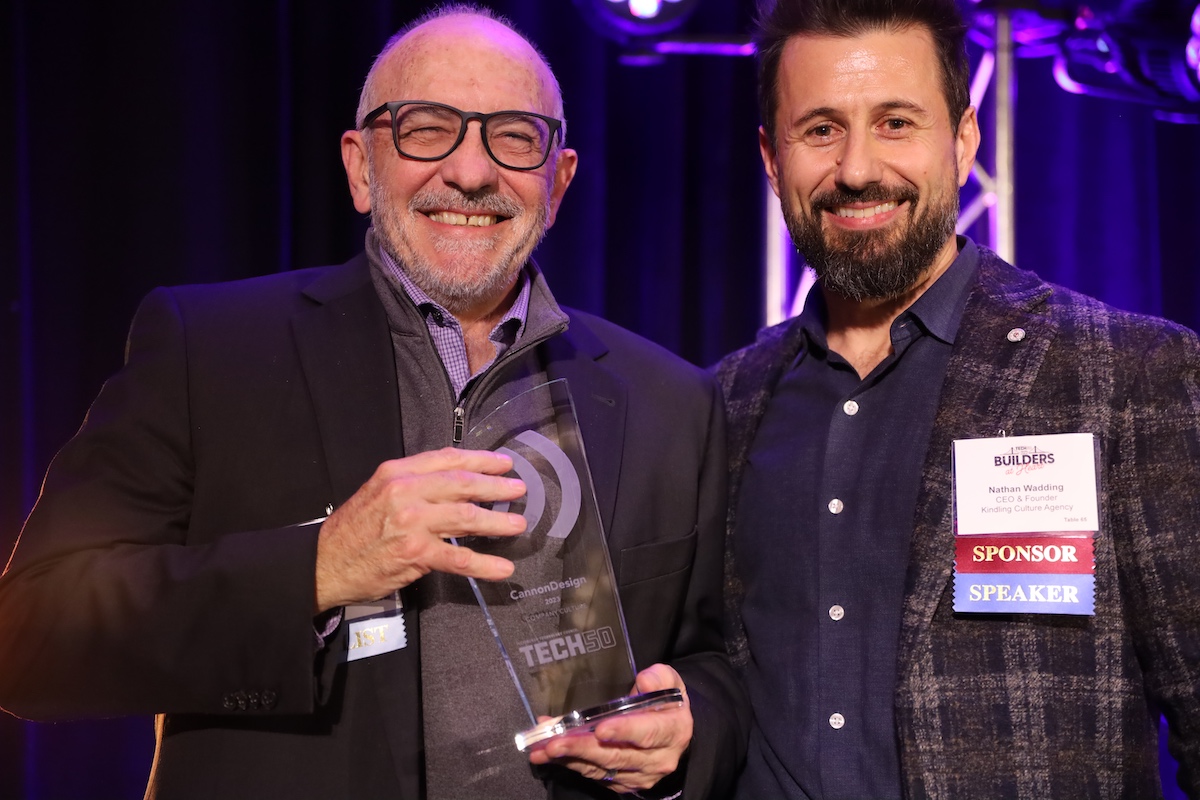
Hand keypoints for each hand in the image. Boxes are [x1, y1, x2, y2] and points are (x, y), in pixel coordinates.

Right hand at [313, 447, 526, 610]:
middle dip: (495, 486)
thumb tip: (454, 483)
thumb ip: (413, 484)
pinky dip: (484, 564)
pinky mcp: (415, 553)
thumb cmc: (353, 529)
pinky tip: (503, 568)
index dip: (480, 459)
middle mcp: (406, 491)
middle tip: (519, 489)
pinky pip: (458, 558)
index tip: (503, 463)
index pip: (447, 459)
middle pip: (462, 484)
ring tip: (518, 523)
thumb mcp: (378, 491)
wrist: (322, 563)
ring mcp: (412, 522)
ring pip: (466, 517)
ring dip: (497, 521)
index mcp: (397, 471)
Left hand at [527, 664, 692, 793]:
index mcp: (672, 731)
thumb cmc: (667, 703)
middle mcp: (658, 759)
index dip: (624, 731)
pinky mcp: (625, 783)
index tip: (600, 728)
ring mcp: (640, 775)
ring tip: (542, 749)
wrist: (675, 735)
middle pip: (616, 755)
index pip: (647, 732)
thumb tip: (644, 681)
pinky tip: (552, 754)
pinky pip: (596, 775)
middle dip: (582, 748)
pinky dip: (572, 764)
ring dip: (570, 758)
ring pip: (602, 769)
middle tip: (553, 742)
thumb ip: (659, 678)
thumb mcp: (670, 682)